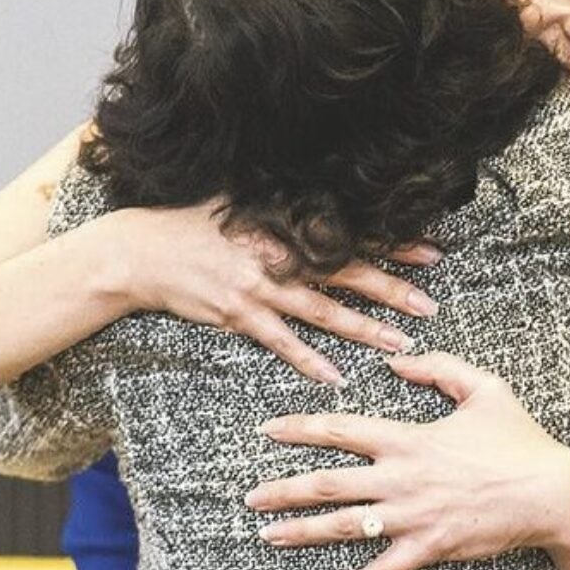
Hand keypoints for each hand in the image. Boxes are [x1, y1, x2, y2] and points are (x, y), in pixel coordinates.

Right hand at [96, 201, 440, 385]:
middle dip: (390, 290)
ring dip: (362, 329)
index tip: (430, 252)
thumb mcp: (241, 198)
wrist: (139, 252)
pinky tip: (335, 375)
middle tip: (428, 306)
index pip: (349, 232)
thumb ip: (283, 202)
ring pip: (321, 311)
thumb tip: (327, 193)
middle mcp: (276, 253)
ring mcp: (257, 287)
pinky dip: (308, 359)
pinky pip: (280, 341)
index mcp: (283, 222)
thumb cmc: (191, 221)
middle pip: (345, 273)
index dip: (391, 243)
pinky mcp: (237, 314)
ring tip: (398, 343)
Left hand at [243, 351, 569, 569]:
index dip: (299, 429)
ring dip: (301, 532)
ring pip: (344, 528)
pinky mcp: (430, 548)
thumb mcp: (484, 388)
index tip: (267, 430)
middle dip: (283, 490)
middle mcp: (401, 479)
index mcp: (409, 438)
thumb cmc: (520, 440)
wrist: (553, 493)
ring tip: (268, 536)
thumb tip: (397, 361)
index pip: (340, 430)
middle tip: (250, 497)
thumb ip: (438, 368)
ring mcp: (413, 517)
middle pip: (328, 484)